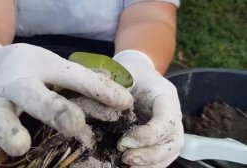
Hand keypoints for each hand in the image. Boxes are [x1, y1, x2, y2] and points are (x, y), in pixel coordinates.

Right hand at [0, 41, 132, 167]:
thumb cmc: (31, 69)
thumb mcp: (56, 68)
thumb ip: (86, 83)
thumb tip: (124, 102)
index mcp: (42, 67)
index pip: (75, 76)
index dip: (100, 90)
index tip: (125, 104)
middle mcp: (18, 84)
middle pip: (35, 96)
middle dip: (54, 110)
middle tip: (74, 126)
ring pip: (0, 117)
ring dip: (9, 131)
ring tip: (20, 147)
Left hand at [113, 50, 183, 167]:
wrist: (139, 72)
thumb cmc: (129, 72)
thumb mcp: (122, 75)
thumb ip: (115, 90)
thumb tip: (101, 107)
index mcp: (165, 95)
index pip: (166, 119)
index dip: (148, 135)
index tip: (124, 142)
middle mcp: (173, 112)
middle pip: (173, 141)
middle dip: (150, 155)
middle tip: (125, 158)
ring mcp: (171, 126)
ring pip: (170, 152)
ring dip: (151, 164)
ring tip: (127, 166)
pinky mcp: (163, 136)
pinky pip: (163, 155)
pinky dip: (150, 165)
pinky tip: (132, 167)